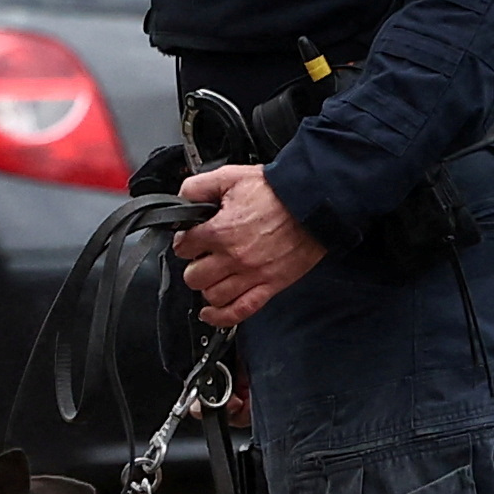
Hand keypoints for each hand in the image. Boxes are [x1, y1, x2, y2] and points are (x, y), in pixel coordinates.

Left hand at [175, 163, 326, 329]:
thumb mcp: (230, 176)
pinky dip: (221, 317)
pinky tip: (211, 313)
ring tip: (213, 276)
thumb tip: (182, 200)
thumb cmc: (276, 191)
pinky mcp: (270, 285)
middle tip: (203, 258)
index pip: (183, 247)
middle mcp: (234, 256)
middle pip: (194, 276)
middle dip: (194, 265)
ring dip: (208, 287)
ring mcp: (252, 274)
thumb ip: (198, 187)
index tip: (191, 240)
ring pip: (212, 296)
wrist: (311, 202)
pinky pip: (239, 311)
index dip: (185, 242)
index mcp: (220, 231)